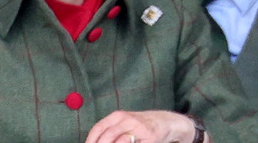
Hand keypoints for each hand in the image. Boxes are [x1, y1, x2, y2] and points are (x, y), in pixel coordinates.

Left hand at [85, 110, 201, 142]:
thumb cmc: (141, 126)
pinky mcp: (150, 137)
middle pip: (107, 137)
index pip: (98, 129)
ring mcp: (139, 128)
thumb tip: (93, 142)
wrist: (166, 122)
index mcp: (118, 116)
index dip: (90, 141)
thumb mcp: (124, 124)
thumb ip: (110, 132)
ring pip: (121, 142)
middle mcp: (127, 119)